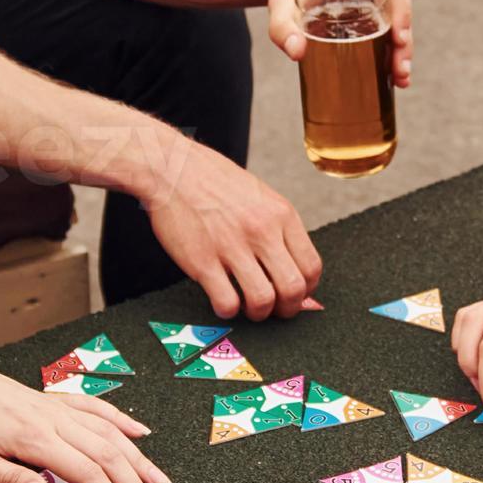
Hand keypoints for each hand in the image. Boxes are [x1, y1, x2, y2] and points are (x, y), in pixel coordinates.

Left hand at [0, 364, 171, 482]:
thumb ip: (10, 478)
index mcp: (34, 439)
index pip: (87, 472)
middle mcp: (52, 420)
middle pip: (108, 453)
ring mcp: (54, 407)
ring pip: (109, 432)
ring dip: (138, 457)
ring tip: (161, 482)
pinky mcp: (49, 400)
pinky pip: (94, 407)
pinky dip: (121, 420)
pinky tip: (140, 432)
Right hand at [143, 137, 322, 320]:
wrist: (171, 168)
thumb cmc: (214, 181)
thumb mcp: (260, 195)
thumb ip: (277, 227)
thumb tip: (291, 263)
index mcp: (281, 214)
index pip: (311, 266)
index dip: (306, 289)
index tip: (294, 294)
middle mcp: (261, 231)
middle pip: (293, 289)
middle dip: (288, 309)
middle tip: (275, 309)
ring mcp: (232, 247)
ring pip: (263, 300)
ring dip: (258, 313)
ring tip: (247, 307)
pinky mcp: (203, 262)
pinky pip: (226, 302)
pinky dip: (227, 311)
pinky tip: (222, 300)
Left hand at [263, 0, 415, 90]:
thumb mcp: (278, 0)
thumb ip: (281, 25)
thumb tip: (297, 52)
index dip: (402, 10)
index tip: (399, 41)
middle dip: (404, 39)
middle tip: (400, 71)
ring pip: (399, 11)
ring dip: (403, 46)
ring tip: (400, 77)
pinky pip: (392, 15)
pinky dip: (396, 43)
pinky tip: (396, 69)